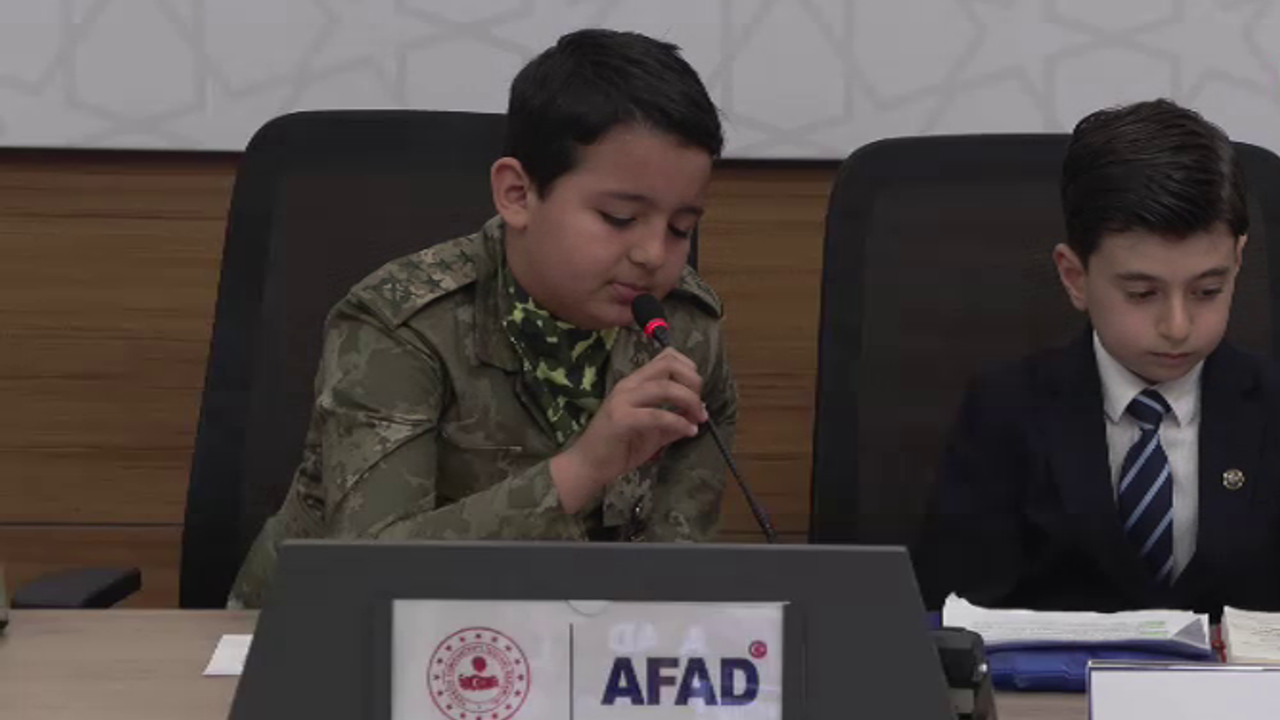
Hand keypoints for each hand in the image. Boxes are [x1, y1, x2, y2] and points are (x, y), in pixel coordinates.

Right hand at [550, 347, 706, 512]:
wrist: (589, 465)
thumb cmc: (618, 447)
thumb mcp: (654, 431)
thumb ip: (675, 420)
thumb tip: (700, 413)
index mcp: (635, 383)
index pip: (666, 357)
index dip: (689, 369)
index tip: (698, 391)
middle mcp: (629, 385)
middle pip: (669, 365)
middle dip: (693, 382)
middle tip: (700, 405)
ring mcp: (623, 400)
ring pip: (665, 387)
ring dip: (689, 401)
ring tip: (699, 418)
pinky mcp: (621, 419)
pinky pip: (657, 415)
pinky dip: (679, 422)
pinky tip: (689, 431)